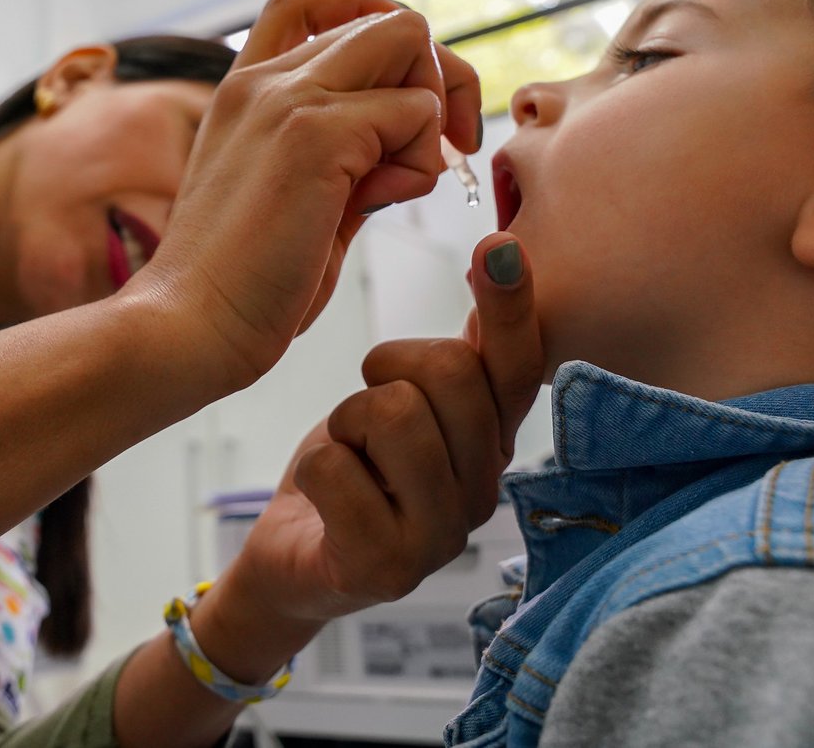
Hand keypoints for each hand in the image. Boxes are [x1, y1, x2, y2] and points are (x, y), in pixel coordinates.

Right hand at [136, 0, 481, 394]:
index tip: (409, 105)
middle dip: (438, 77)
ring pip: (409, 42)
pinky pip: (418, 112)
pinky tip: (375, 206)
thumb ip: (347, 156)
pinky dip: (419, 164)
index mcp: (247, 91)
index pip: (323, 9)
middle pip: (386, 18)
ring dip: (428, 117)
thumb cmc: (239, 285)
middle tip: (440, 150)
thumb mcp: (298, 198)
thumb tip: (414, 137)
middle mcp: (265, 79)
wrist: (187, 327)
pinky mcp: (315, 134)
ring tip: (391, 186)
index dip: (383, 40)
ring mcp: (288, 99)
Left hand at [200, 233, 540, 665]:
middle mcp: (483, 492)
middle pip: (448, 373)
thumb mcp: (404, 404)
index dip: (511, 306)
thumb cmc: (352, 471)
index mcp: (492, 442)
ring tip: (348, 456)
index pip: (519, 366)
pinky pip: (338, 467)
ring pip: (392, 414)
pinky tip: (325, 499)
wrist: (294, 559)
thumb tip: (502, 262)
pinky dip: (315, 467)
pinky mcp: (388, 568)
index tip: (497, 245)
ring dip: (345, 423)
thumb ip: (458, 356)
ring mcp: (440, 537)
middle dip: (384, 371)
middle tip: (363, 409)